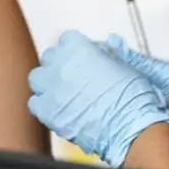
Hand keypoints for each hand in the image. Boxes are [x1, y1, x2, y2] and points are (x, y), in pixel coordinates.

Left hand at [27, 30, 168, 167]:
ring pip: (37, 78)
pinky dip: (44, 106)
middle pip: (50, 56)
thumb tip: (106, 45)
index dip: (76, 50)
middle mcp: (60, 63)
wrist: (132, 129)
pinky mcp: (47, 111)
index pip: (67, 39)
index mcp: (78, 47)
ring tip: (62, 94)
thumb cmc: (133, 98)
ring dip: (47, 83)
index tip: (82, 59)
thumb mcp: (125, 65)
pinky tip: (57, 110)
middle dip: (60, 65)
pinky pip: (35, 102)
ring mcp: (51, 87)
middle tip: (74, 78)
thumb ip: (109, 52)